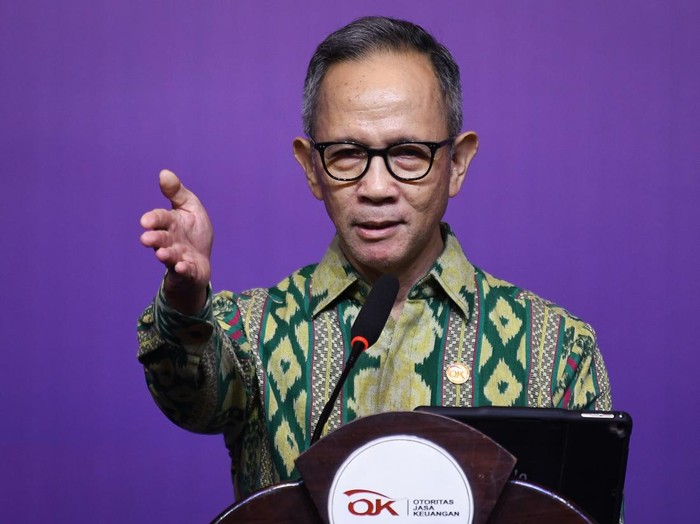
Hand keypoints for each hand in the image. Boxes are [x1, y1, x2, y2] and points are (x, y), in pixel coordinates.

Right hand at [140, 170, 212, 313]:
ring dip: (166, 255)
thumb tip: (164, 172)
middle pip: (160, 239)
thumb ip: (177, 193)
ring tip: (162, 254)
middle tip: (146, 239)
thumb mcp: (190, 208)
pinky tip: (183, 267)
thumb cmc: (193, 233)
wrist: (201, 262)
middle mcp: (170, 241)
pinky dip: (183, 270)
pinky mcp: (187, 272)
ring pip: (169, 256)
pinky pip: (184, 272)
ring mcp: (178, 257)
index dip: (153, 220)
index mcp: (170, 224)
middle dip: (154, 239)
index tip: (146, 221)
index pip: (160, 219)